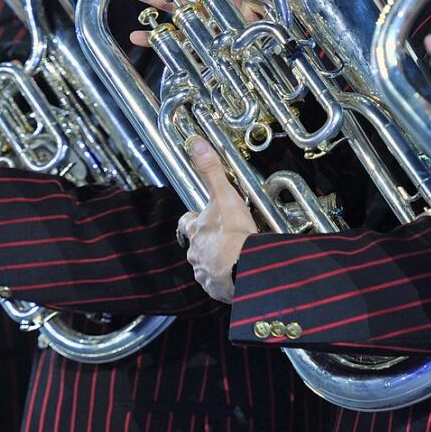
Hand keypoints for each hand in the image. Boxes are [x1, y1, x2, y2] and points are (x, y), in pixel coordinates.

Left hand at [176, 138, 257, 302]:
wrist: (242, 270)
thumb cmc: (234, 235)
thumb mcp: (224, 196)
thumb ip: (211, 171)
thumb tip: (196, 144)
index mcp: (196, 229)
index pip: (187, 220)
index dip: (193, 217)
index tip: (199, 215)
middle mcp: (194, 250)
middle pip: (196, 244)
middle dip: (207, 241)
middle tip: (223, 237)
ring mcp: (203, 270)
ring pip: (205, 263)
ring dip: (215, 260)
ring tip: (232, 256)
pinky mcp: (214, 287)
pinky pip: (215, 282)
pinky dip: (222, 278)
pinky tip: (234, 274)